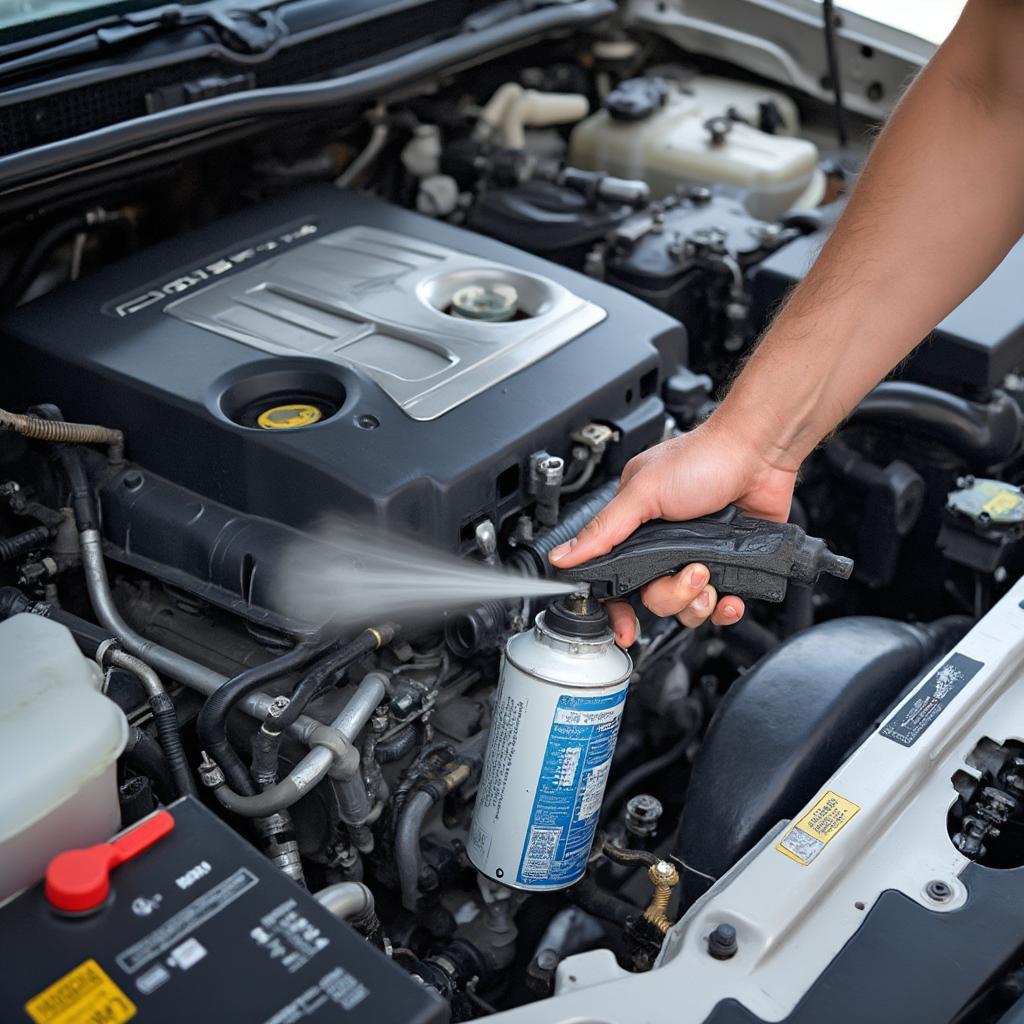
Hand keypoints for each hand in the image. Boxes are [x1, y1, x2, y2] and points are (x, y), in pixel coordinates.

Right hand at [549, 415, 797, 645]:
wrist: (760, 452)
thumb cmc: (705, 458)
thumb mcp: (644, 492)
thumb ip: (604, 529)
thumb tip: (563, 555)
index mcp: (635, 528)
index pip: (615, 577)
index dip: (616, 607)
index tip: (624, 628)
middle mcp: (665, 546)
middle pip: (654, 598)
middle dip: (672, 595)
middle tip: (690, 573)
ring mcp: (698, 555)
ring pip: (687, 606)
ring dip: (698, 602)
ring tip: (710, 576)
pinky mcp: (730, 564)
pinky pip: (721, 604)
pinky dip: (726, 607)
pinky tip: (730, 596)